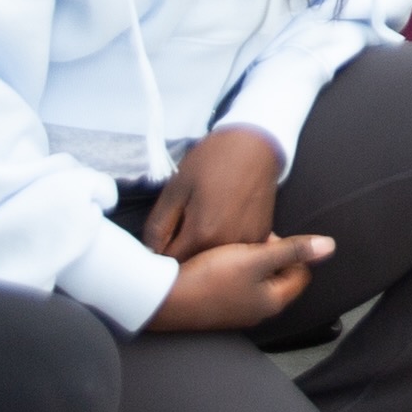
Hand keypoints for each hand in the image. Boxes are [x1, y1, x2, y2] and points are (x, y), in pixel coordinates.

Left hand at [142, 125, 286, 259]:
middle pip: (194, 266)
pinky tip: (220, 223)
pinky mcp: (261, 237)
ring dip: (203, 253)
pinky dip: (223, 246)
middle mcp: (228, 247)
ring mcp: (248, 244)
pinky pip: (234, 253)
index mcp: (203, 234)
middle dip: (181, 256)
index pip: (172, 264)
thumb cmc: (212, 160)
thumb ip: (158, 226)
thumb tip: (150, 253)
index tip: (160, 241)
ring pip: (215, 263)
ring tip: (200, 224)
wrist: (255, 144)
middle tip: (177, 230)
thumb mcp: (175, 188)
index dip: (160, 256)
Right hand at [147, 232, 332, 331]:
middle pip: (278, 275)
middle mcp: (258, 312)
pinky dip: (231, 269)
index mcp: (273, 301)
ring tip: (231, 247)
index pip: (301, 272)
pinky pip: (234, 285)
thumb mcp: (256, 257)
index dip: (290, 250)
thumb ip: (293, 250)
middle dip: (269, 254)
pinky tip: (215, 259)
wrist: (163, 298)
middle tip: (248, 240)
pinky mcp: (216, 308)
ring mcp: (236, 312)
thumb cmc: (210, 277)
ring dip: (249, 260)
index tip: (267, 237)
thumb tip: (331, 246)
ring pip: (255, 279)